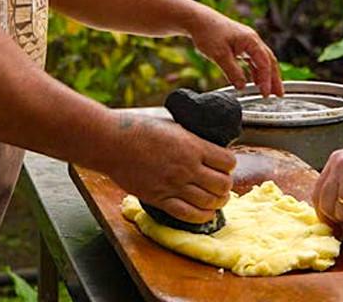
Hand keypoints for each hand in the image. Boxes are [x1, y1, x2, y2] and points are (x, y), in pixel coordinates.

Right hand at [107, 112, 235, 224]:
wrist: (113, 142)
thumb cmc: (140, 129)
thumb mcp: (174, 126)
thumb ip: (192, 140)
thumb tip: (206, 147)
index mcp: (193, 146)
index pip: (228, 162)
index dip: (229, 165)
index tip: (225, 166)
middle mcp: (188, 167)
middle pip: (223, 185)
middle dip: (226, 186)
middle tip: (222, 184)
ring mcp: (174, 185)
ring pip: (209, 202)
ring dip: (218, 202)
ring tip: (217, 200)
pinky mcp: (160, 199)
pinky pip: (189, 214)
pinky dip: (202, 216)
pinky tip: (205, 213)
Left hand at [186, 7, 282, 95]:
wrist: (198, 20)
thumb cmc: (208, 33)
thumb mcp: (219, 55)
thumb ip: (232, 72)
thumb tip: (242, 87)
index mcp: (251, 40)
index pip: (264, 63)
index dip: (267, 80)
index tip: (266, 94)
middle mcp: (252, 40)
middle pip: (269, 61)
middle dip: (275, 79)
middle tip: (279, 94)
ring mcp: (247, 42)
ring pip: (262, 61)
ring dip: (266, 76)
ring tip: (269, 91)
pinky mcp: (241, 45)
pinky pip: (253, 60)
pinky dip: (256, 71)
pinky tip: (255, 81)